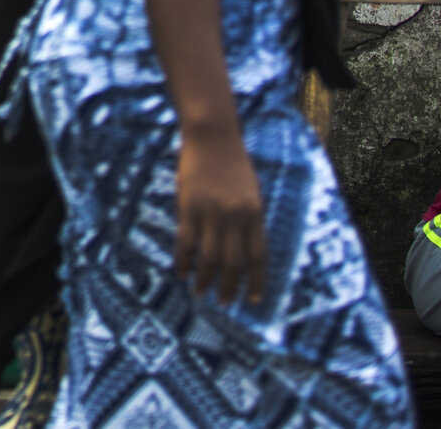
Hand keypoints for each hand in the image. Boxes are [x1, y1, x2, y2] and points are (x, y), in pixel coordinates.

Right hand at [175, 120, 268, 307]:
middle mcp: (235, 218)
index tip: (254, 301)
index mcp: (255, 215)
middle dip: (229, 287)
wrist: (213, 137)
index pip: (258, 257)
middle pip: (233, 263)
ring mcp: (210, 214)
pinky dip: (184, 261)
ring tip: (201, 294)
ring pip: (209, 258)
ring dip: (205, 280)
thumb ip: (250, 220)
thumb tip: (245, 252)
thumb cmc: (234, 163)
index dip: (256, 282)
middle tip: (225, 304)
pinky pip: (186, 243)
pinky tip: (182, 273)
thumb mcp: (252, 193)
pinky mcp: (189, 208)